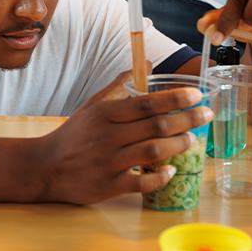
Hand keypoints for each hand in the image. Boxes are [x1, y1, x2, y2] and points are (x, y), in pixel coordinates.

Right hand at [31, 68, 212, 204]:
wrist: (44, 166)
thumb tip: (146, 64)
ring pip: (152, 152)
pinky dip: (160, 177)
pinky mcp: (108, 186)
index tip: (196, 93)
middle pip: (156, 126)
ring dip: (178, 145)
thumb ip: (118, 86)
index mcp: (105, 114)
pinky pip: (141, 182)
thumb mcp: (91, 105)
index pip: (146, 103)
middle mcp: (108, 136)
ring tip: (193, 139)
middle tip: (207, 114)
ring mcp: (109, 162)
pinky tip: (172, 170)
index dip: (174, 98)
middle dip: (187, 119)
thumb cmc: (72, 134)